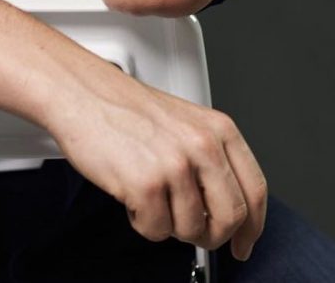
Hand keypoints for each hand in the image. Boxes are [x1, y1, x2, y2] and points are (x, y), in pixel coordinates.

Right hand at [47, 63, 265, 259]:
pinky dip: (142, 221)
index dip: (252, 227)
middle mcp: (202, 145)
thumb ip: (211, 158)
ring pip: (192, 230)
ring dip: (168, 224)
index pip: (254, 190)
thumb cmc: (123, 107)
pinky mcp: (147, 185)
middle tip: (191, 231)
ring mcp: (176, 165)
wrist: (81, 92)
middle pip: (230, 218)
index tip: (244, 242)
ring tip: (149, 194)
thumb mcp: (183, 122)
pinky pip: (156, 231)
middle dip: (210, 234)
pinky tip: (131, 193)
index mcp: (217, 129)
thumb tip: (227, 207)